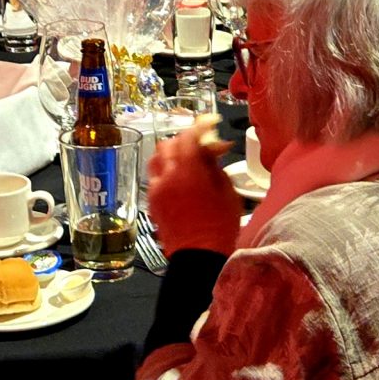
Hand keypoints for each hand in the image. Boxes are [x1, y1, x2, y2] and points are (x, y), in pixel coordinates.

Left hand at [146, 116, 242, 257]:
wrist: (199, 256)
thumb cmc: (220, 225)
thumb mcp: (226, 190)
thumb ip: (214, 164)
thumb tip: (211, 149)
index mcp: (187, 169)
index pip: (189, 135)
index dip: (201, 125)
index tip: (212, 122)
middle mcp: (166, 175)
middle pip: (169, 143)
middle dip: (185, 138)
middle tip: (202, 143)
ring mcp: (156, 189)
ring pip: (157, 158)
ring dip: (171, 153)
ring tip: (187, 158)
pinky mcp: (152, 202)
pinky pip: (155, 176)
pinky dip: (166, 169)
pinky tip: (180, 177)